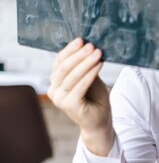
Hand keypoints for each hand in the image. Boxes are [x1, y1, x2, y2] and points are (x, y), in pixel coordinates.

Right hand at [48, 38, 113, 155]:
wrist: (100, 123)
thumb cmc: (96, 100)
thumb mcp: (91, 79)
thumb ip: (86, 67)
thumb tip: (89, 47)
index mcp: (56, 82)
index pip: (59, 62)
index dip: (70, 50)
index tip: (82, 40)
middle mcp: (54, 90)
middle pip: (64, 67)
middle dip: (78, 55)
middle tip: (91, 45)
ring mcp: (59, 99)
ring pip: (71, 75)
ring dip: (86, 62)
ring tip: (98, 53)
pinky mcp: (69, 105)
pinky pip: (80, 85)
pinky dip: (90, 74)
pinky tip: (98, 65)